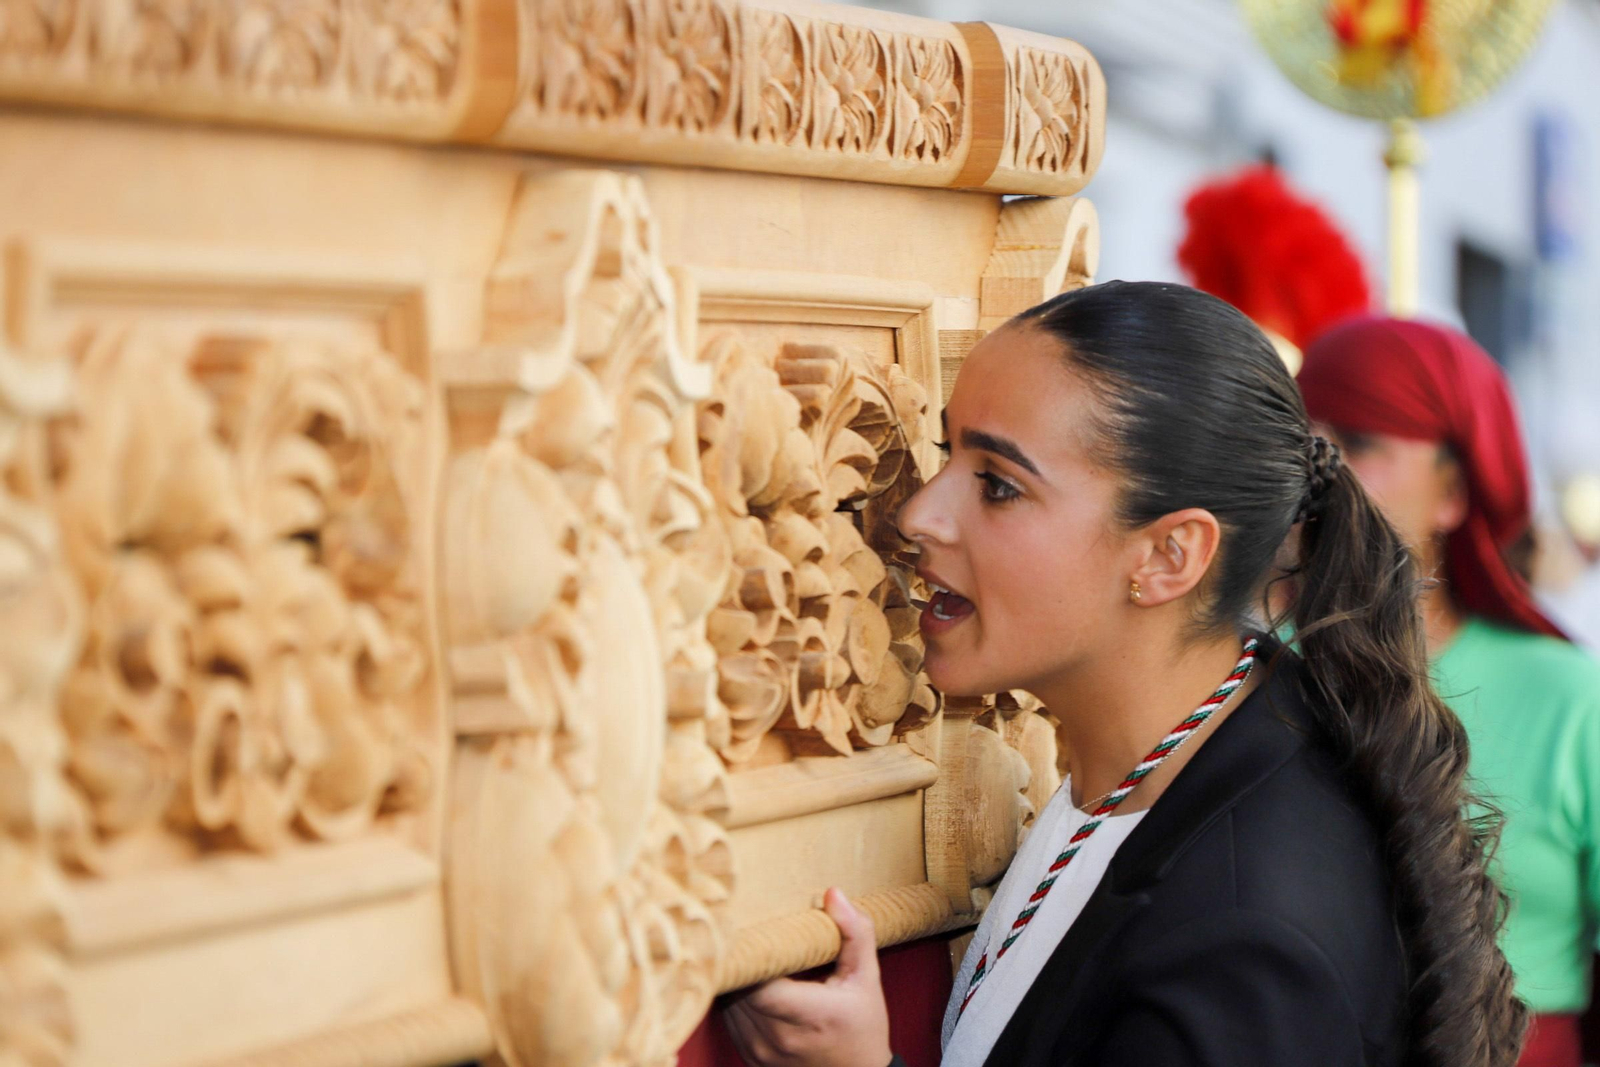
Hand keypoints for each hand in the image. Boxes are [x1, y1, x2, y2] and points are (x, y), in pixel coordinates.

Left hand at [723, 888, 892, 1066]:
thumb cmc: (863, 1027)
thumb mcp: (866, 979)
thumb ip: (854, 934)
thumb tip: (833, 894)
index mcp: (810, 1016)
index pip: (758, 984)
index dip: (747, 954)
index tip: (749, 927)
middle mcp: (779, 1038)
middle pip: (736, 988)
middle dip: (739, 959)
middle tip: (742, 929)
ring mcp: (760, 1052)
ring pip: (727, 1002)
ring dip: (734, 977)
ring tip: (746, 953)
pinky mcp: (749, 1057)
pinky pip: (727, 1018)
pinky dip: (734, 997)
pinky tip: (749, 981)